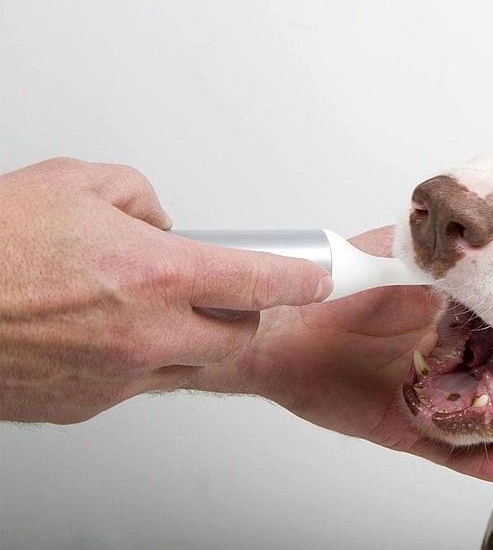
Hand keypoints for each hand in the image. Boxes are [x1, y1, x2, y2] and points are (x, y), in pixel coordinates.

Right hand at [0, 158, 332, 423]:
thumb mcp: (75, 185)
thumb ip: (139, 197)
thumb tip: (161, 218)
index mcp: (157, 275)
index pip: (263, 281)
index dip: (301, 277)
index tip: (317, 275)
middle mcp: (145, 335)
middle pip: (237, 334)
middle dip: (241, 311)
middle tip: (219, 289)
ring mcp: (116, 378)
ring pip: (189, 365)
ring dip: (188, 338)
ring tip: (145, 306)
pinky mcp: (85, 407)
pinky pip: (137, 384)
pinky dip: (138, 361)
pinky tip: (102, 333)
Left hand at [190, 226, 492, 484]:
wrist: (276, 323)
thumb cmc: (331, 283)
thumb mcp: (397, 251)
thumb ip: (444, 253)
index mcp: (451, 318)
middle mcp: (445, 358)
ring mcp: (427, 396)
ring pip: (487, 422)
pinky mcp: (404, 428)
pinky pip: (450, 450)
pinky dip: (484, 462)